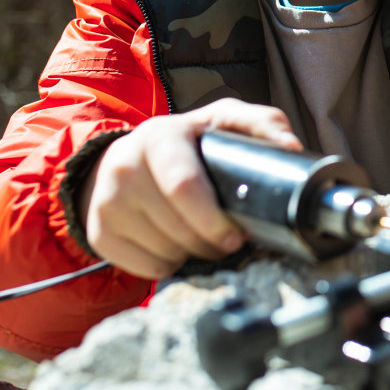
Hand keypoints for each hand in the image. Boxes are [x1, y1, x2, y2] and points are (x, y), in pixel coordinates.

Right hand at [79, 99, 301, 278]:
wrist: (120, 160)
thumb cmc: (185, 143)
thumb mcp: (221, 120)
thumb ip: (261, 124)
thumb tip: (290, 147)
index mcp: (160, 137)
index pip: (184, 187)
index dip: (214, 220)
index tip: (237, 236)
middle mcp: (125, 167)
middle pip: (179, 229)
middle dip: (212, 242)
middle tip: (228, 239)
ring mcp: (106, 202)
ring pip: (166, 252)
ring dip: (194, 253)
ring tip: (201, 235)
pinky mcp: (99, 232)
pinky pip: (148, 268)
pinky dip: (170, 264)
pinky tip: (174, 243)